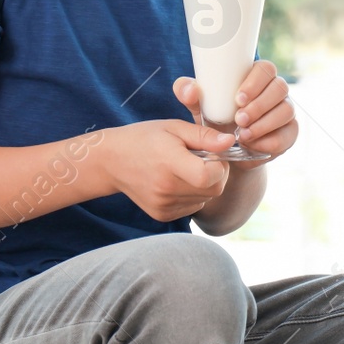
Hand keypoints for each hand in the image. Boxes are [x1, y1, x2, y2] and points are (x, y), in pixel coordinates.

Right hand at [96, 119, 234, 221]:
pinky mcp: (162, 215)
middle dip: (216, 174)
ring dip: (205, 184)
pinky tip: (178, 180)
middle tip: (202, 158)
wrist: (112, 160)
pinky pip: (193, 207)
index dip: (218, 164)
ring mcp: (164, 206)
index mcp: (169, 163)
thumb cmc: (145, 138)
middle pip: (213, 190)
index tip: (211, 152)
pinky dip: (194, 195)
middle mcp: (166, 189)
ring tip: (186, 168)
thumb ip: (204, 136)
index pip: (209, 175)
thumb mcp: (174, 128)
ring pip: (205, 199)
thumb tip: (230, 142)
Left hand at [174, 61, 297, 160]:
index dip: (255, 82)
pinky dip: (271, 140)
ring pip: (286, 110)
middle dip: (259, 105)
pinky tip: (253, 145)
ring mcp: (285, 111)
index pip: (265, 69)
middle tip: (238, 120)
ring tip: (242, 135)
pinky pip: (290, 133)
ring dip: (265, 123)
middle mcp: (275, 91)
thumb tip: (189, 88)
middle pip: (279, 88)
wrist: (228, 152)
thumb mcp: (201, 108)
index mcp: (256, 77)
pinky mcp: (289, 132)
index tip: (238, 98)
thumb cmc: (216, 120)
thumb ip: (189, 95)